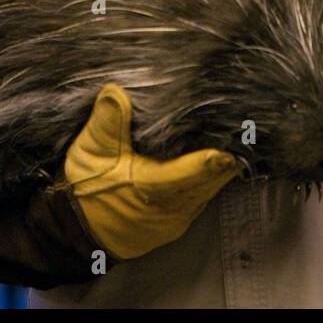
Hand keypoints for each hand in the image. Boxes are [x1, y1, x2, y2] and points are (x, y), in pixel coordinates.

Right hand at [64, 83, 238, 260]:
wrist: (81, 232)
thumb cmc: (87, 191)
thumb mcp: (90, 152)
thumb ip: (107, 122)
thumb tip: (116, 90)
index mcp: (151, 189)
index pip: (191, 173)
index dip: (213, 158)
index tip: (232, 140)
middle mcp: (172, 208)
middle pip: (210, 180)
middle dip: (226, 156)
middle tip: (242, 128)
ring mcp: (179, 217)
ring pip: (210, 189)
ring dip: (221, 167)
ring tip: (236, 138)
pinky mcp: (180, 218)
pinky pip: (203, 196)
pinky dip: (211, 177)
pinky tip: (218, 158)